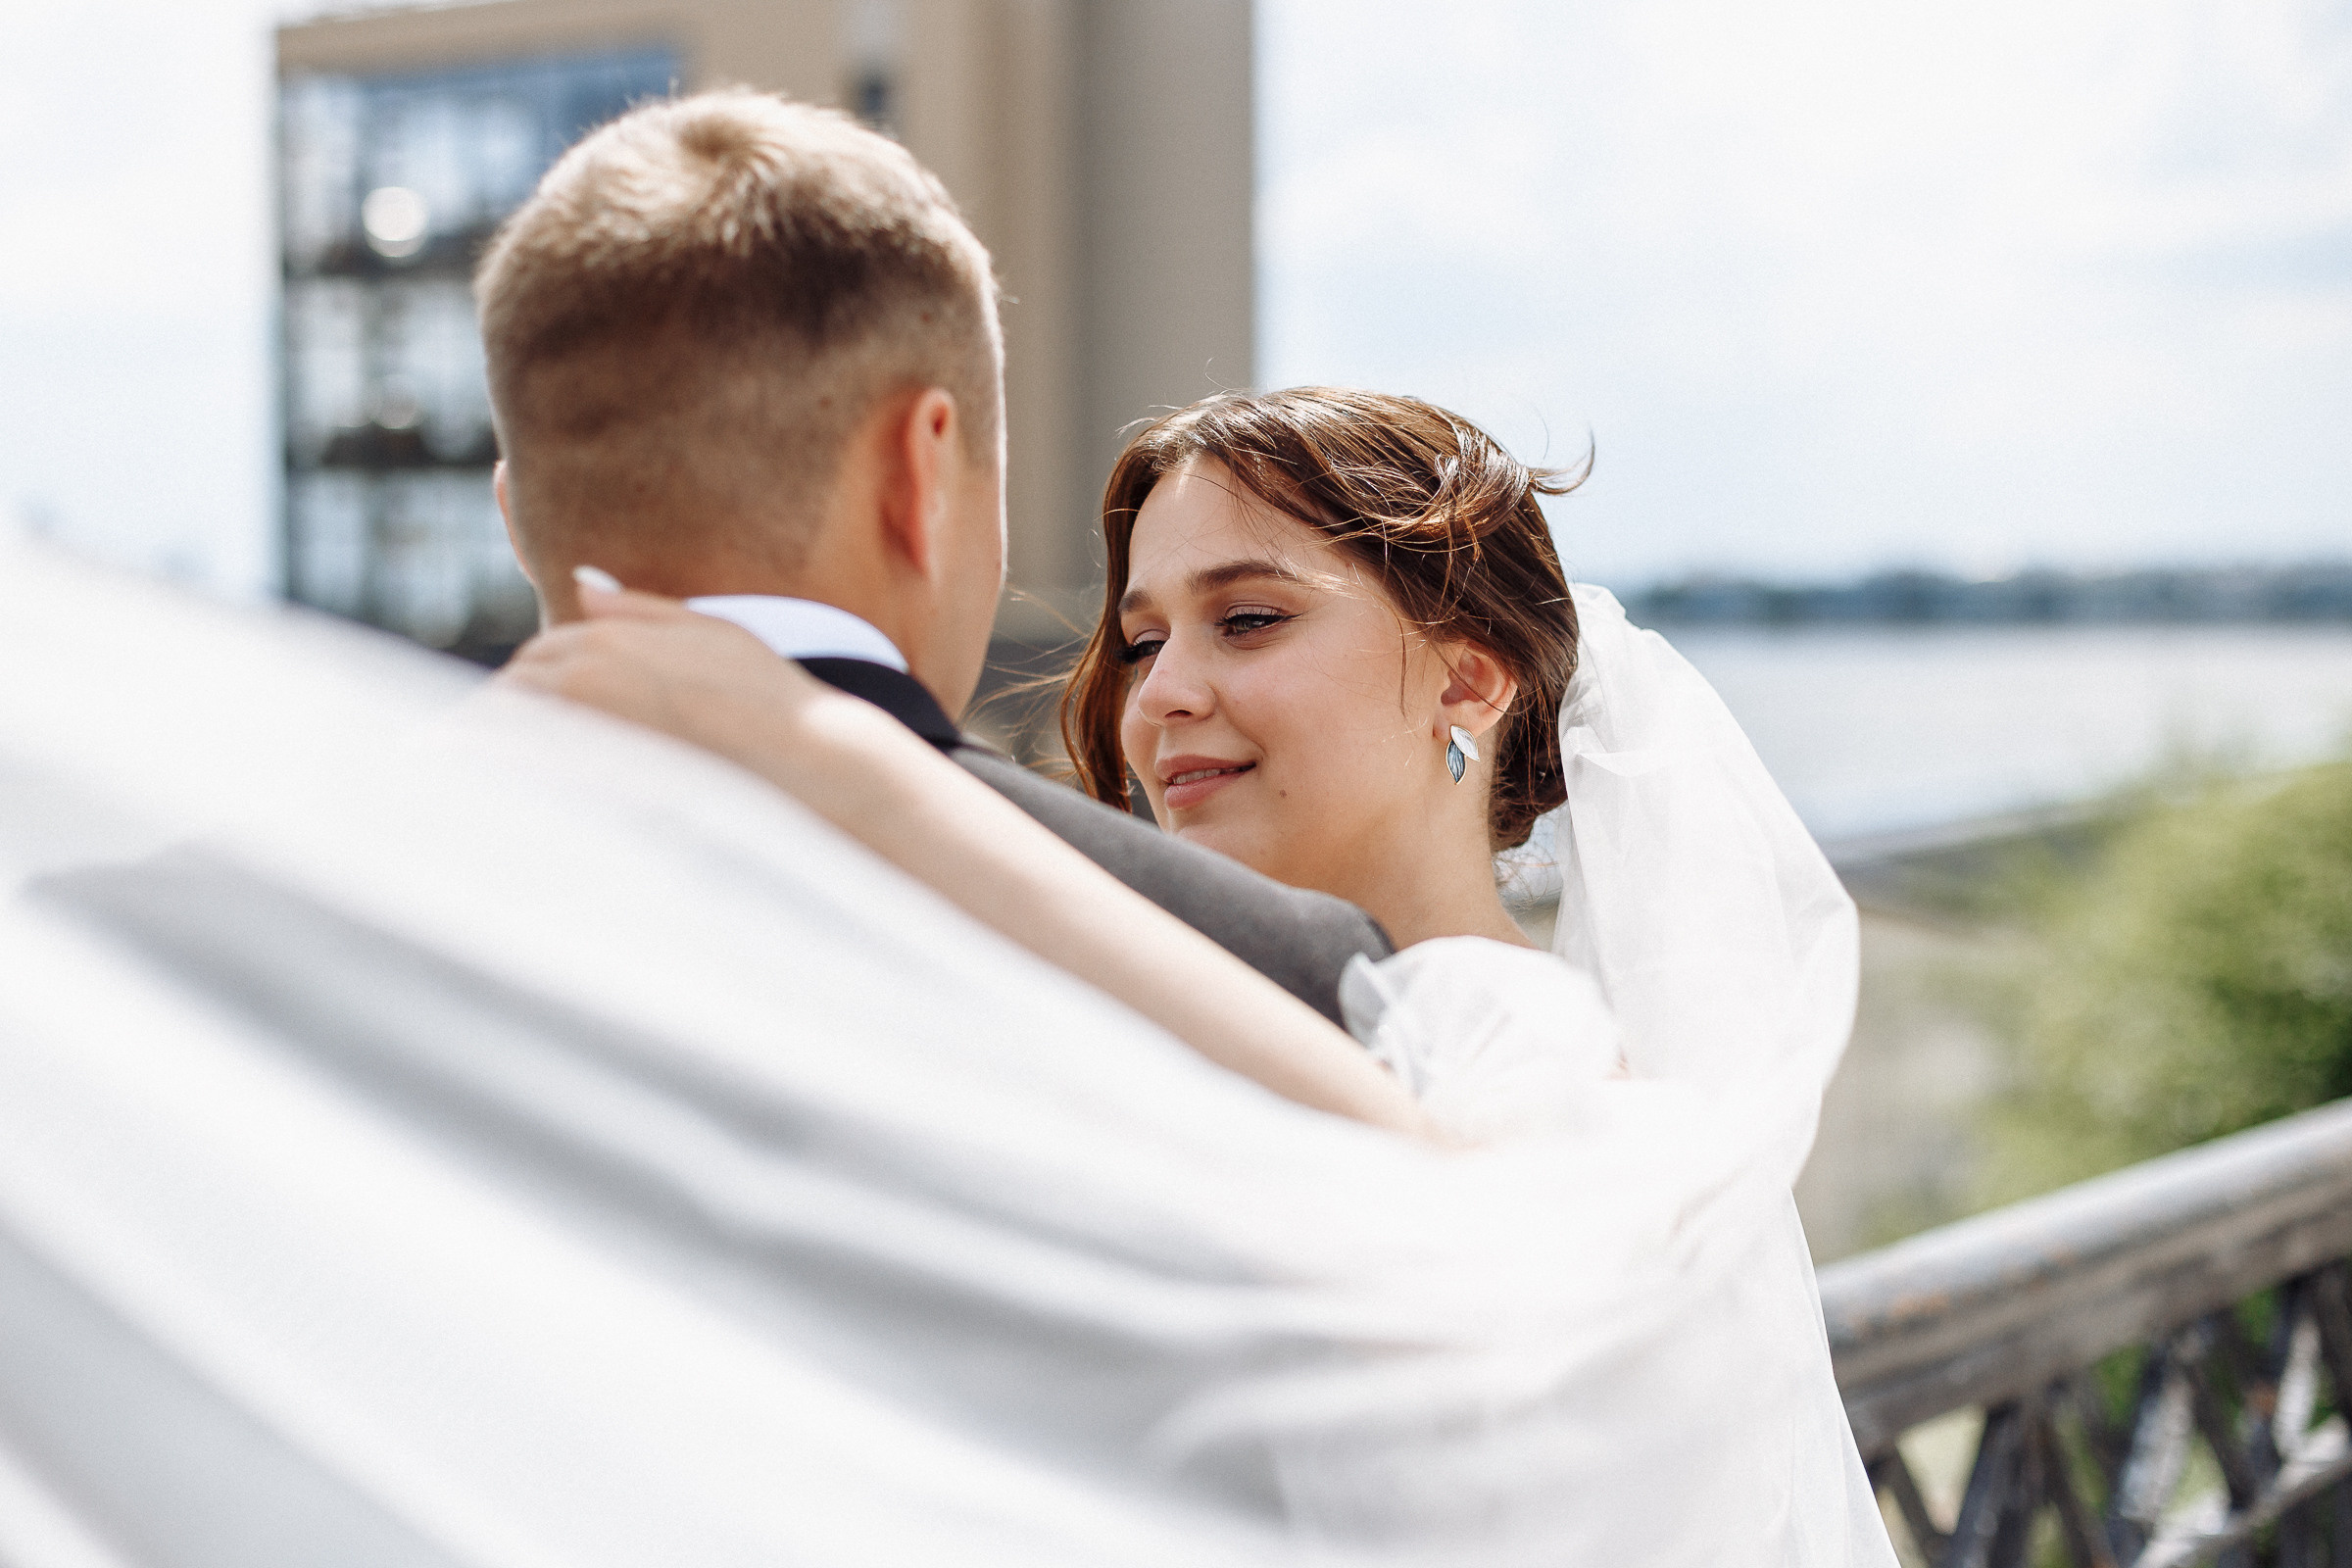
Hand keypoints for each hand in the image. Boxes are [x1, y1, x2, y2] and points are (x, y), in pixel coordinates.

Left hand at [498, 570, 824, 766]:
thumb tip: (581, 583)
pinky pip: (528, 773)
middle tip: (541, 734)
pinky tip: (547, 788)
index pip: (541, 652)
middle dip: (522, 705)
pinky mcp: (585, 784)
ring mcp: (580, 734)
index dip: (544, 674)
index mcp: (607, 640)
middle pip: (517, 686)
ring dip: (513, 739)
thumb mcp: (708, 629)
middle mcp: (582, 680)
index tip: (555, 699)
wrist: (800, 760)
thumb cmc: (766, 695)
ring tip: (534, 761)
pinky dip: (524, 774)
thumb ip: (637, 609)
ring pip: (511, 727)